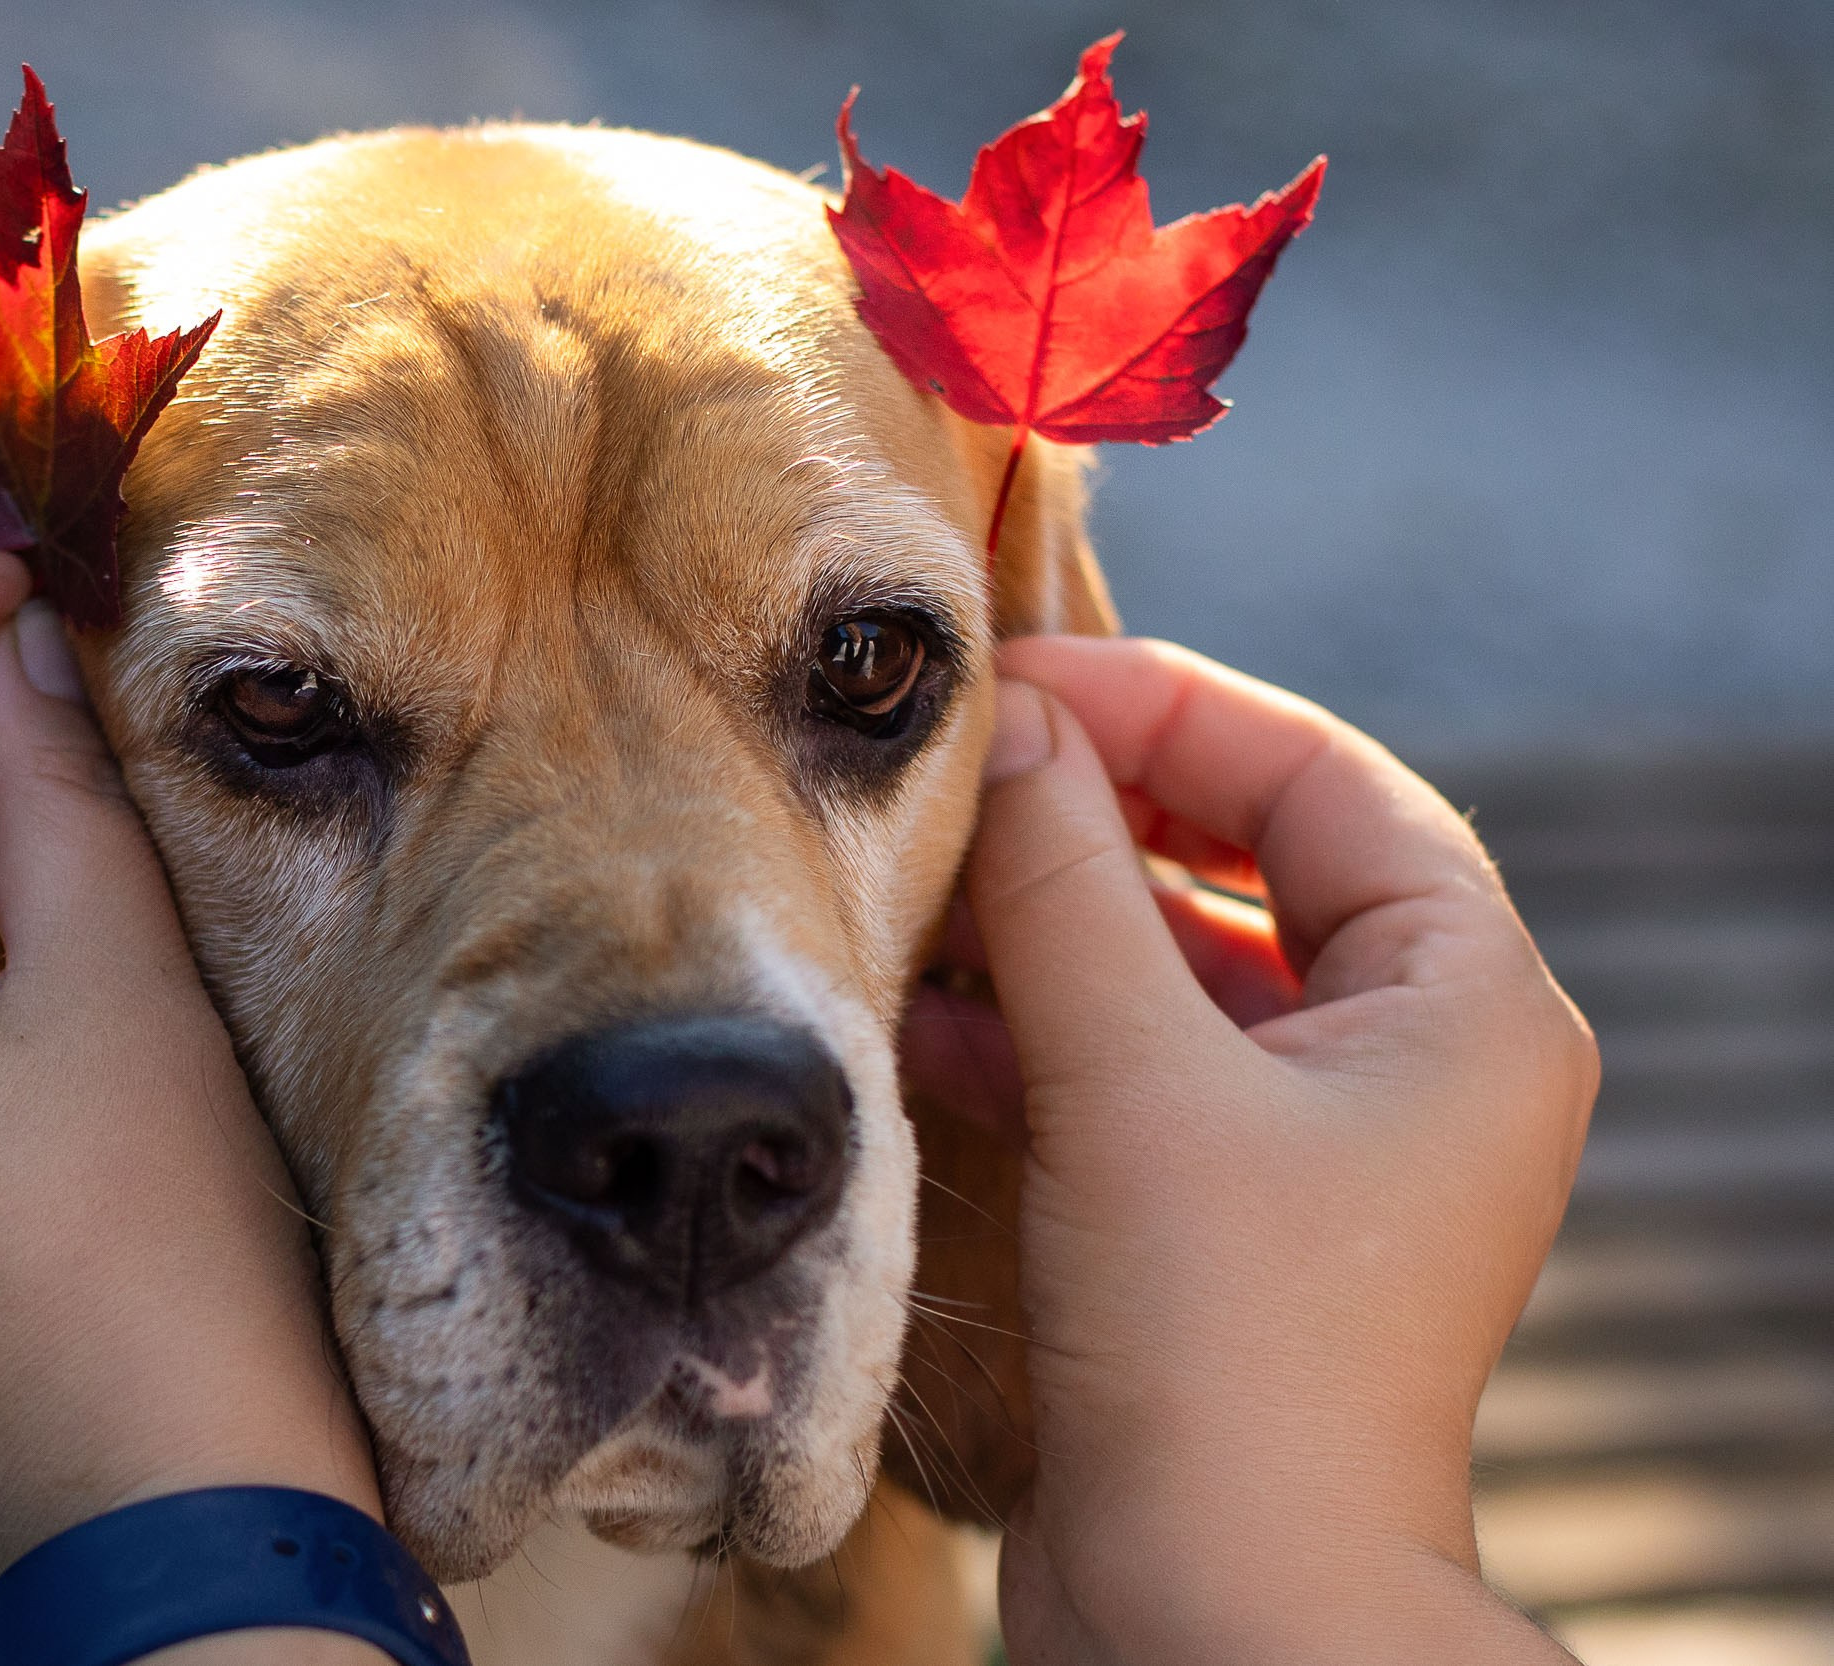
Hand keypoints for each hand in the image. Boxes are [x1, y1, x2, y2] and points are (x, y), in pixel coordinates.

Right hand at [923, 637, 1595, 1663]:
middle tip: (968, 766)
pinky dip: (1045, 1028)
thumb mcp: (1134, 1080)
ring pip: (1186, 967)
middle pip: (1255, 863)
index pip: (1322, 781)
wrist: (1218, 1611)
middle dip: (1103, 813)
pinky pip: (1146, 1066)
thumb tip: (1013, 716)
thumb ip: (1067, 882)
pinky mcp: (1236, 1215)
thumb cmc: (1222, 1350)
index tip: (1020, 679)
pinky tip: (930, 1015)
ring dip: (1058, 922)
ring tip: (930, 884)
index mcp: (1468, 1005)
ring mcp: (1328, 1145)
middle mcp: (1421, 1062)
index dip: (1168, 709)